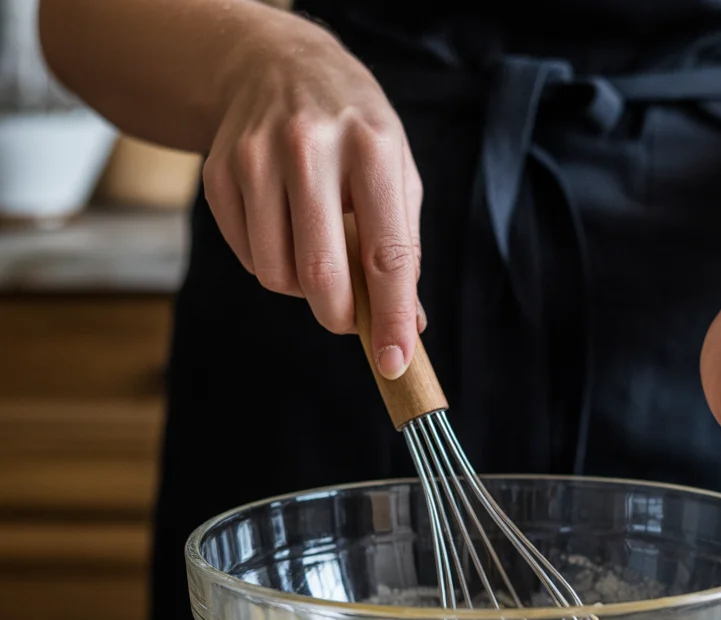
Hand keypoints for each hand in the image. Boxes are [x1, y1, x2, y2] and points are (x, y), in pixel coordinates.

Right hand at [202, 17, 423, 376]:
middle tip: (347, 318)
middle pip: (320, 273)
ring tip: (316, 252)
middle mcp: (310, 148)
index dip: (391, 316)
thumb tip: (408, 327)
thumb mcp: (395, 171)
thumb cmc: (352, 131)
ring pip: (277, 273)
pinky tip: (284, 230)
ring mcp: (256, 158)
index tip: (394, 361)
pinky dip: (271, 264)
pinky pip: (248, 258)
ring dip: (302, 289)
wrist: (272, 64)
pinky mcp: (218, 174)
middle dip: (338, 316)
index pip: (386, 253)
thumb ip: (404, 247)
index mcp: (371, 148)